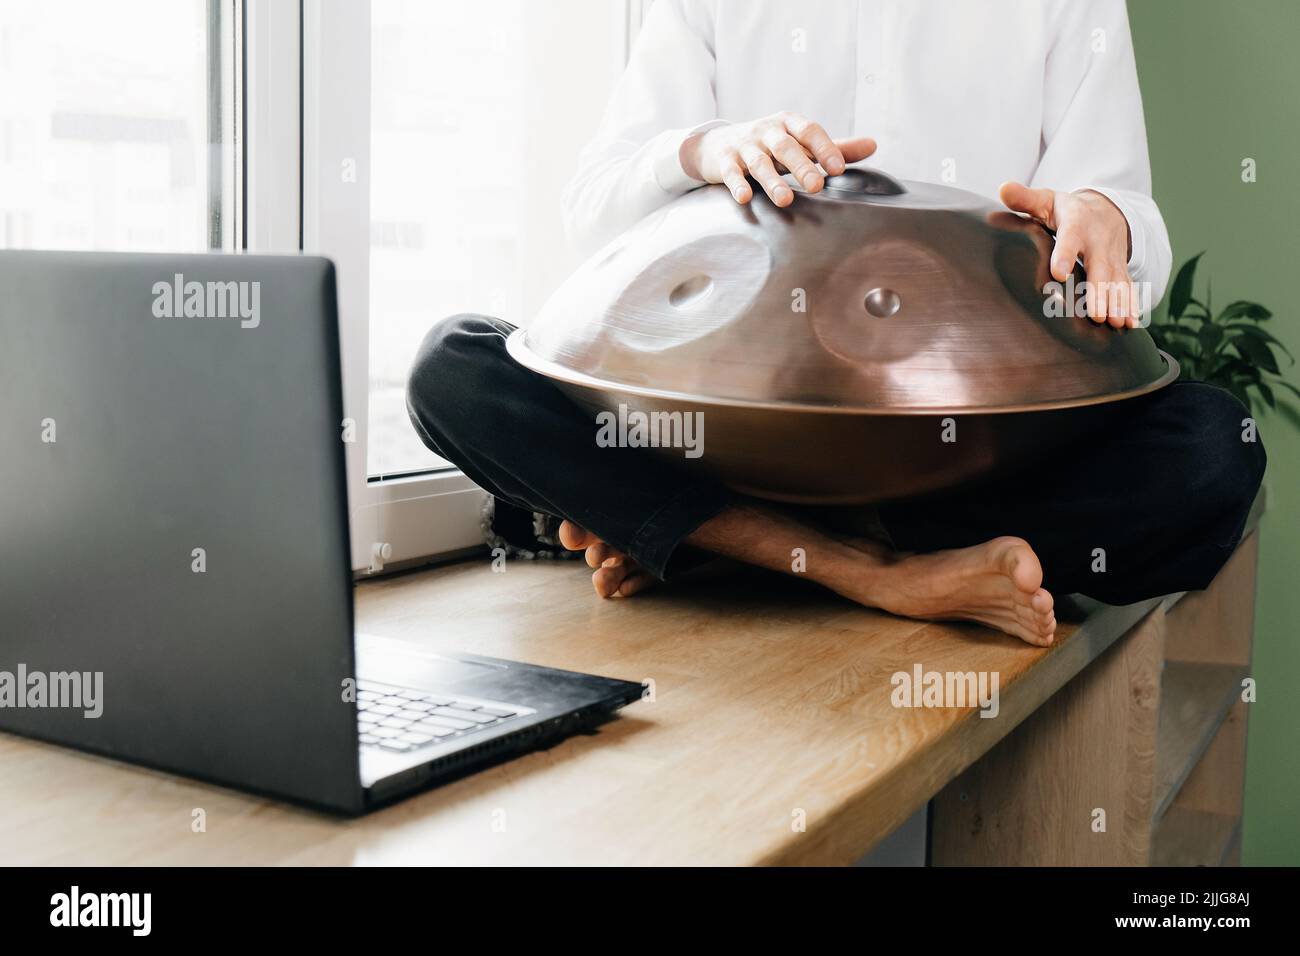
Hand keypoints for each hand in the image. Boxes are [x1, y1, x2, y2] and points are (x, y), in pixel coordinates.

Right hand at [680, 112, 876, 207]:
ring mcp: (744, 146)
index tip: (839, 169)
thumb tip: (873, 146)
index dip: (824, 148)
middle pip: (785, 147)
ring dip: (771, 181)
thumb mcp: (799, 142)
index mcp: (788, 124)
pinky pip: (731, 173)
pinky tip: (745, 198)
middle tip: (817, 186)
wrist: (716, 144)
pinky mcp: (724, 161)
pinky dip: (737, 184)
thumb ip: (835, 147)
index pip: (809, 131)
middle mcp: (766, 131)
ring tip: (785, 200)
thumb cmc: (768, 145)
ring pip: (759, 162)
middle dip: (800, 166)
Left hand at [999, 182, 1139, 327]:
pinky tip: (1131, 323)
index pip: (1070, 238)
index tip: (1059, 273)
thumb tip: (1003, 188)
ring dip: (1119, 302)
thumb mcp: (1046, 200)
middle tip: (1098, 315)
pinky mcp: (1120, 268)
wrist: (1103, 210)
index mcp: (1077, 223)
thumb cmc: (1064, 210)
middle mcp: (1098, 240)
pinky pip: (1127, 285)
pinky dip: (1131, 303)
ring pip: (1117, 280)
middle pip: (1100, 266)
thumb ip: (1025, 199)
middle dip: (1100, 291)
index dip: (1065, 254)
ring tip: (1116, 324)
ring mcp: (1112, 255)